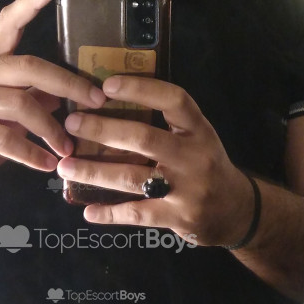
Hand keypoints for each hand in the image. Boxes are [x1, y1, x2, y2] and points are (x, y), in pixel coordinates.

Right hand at [0, 0, 105, 205]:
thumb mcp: (13, 112)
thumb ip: (36, 95)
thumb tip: (75, 90)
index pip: (7, 23)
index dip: (29, 2)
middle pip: (28, 66)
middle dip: (68, 84)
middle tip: (96, 102)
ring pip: (21, 104)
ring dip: (52, 129)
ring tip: (68, 149)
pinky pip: (7, 139)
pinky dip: (33, 154)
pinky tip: (48, 164)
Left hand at [56, 74, 255, 246]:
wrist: (237, 211)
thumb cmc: (206, 166)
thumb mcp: (198, 138)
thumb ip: (167, 124)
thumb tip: (112, 103)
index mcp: (199, 130)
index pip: (173, 100)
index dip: (140, 89)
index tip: (107, 85)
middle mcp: (194, 156)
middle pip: (144, 138)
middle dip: (103, 130)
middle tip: (72, 124)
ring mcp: (186, 189)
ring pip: (133, 177)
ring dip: (95, 172)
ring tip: (66, 167)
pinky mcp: (178, 218)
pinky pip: (138, 214)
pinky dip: (111, 213)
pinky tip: (88, 211)